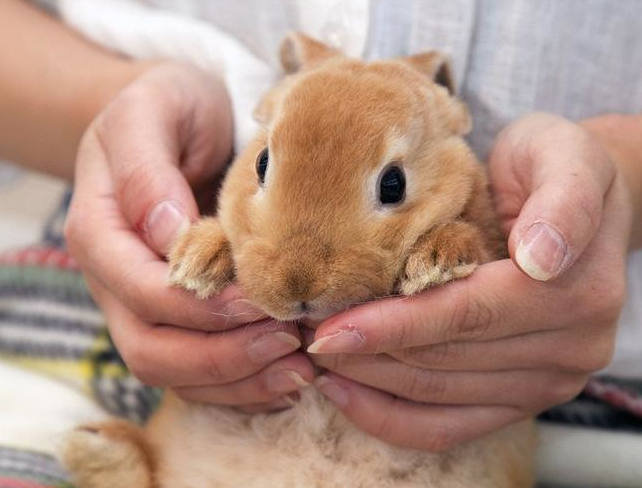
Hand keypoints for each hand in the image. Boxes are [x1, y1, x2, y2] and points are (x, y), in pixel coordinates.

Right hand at [65, 63, 313, 410]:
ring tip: (301, 370)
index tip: (262, 301)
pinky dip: (242, 384)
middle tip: (291, 344)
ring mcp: (143, 305)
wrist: (172, 123)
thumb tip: (168, 232)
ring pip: (176, 374)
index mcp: (101, 232)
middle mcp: (116, 281)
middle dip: (223, 357)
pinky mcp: (175, 316)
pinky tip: (288, 376)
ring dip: (238, 381)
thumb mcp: (153, 111)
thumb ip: (149, 167)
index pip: (142, 291)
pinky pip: (199, 373)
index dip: (200, 308)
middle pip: (153, 350)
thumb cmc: (167, 109)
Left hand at [307, 113, 629, 449]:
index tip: (328, 328)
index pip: (466, 314)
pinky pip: (447, 426)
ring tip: (314, 354)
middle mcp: (567, 349)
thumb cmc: (553, 170)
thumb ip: (563, 199)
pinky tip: (343, 393)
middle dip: (365, 350)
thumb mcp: (564, 156)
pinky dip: (390, 418)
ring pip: (435, 395)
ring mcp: (544, 383)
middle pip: (443, 360)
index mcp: (576, 291)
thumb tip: (539, 258)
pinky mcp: (517, 400)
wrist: (578, 211)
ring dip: (367, 380)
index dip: (393, 324)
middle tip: (301, 331)